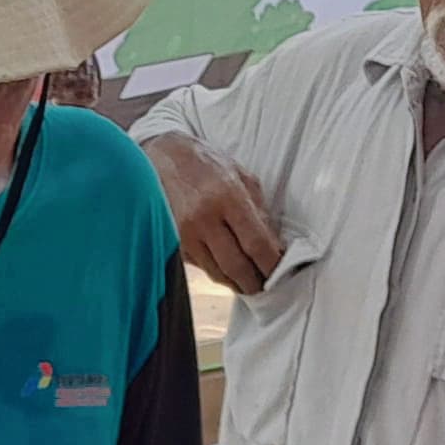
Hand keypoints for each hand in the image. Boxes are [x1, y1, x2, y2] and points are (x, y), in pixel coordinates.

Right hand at [144, 128, 287, 296]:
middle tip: (265, 286)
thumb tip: (274, 246)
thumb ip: (260, 211)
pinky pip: (201, 267)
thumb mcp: (242, 177)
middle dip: (254, 282)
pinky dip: (216, 272)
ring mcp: (185, 233)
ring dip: (236, 283)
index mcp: (228, 197)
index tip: (279, 272)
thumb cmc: (208, 166)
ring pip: (216, 273)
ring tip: (248, 283)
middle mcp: (204, 217)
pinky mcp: (174, 242)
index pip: (256, 243)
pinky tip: (226, 270)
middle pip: (236, 265)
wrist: (165, 158)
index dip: (271, 264)